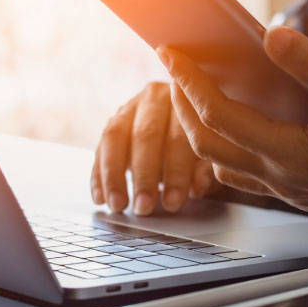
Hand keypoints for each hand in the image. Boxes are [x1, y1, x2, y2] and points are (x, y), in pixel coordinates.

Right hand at [90, 82, 218, 214]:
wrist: (181, 121)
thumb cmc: (199, 142)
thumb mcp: (209, 154)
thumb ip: (206, 170)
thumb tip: (198, 188)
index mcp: (185, 102)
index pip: (178, 137)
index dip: (175, 173)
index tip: (172, 203)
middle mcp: (153, 98)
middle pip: (145, 136)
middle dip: (144, 176)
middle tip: (144, 208)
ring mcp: (128, 109)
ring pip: (114, 139)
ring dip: (114, 176)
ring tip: (118, 206)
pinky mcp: (110, 124)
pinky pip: (99, 148)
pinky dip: (98, 175)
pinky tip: (100, 199)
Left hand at [158, 26, 307, 216]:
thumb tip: (272, 35)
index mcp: (294, 156)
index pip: (220, 118)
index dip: (190, 84)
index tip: (170, 55)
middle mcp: (282, 180)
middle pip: (206, 146)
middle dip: (182, 106)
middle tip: (172, 68)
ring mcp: (286, 191)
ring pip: (219, 164)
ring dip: (198, 129)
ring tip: (193, 91)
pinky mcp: (294, 192)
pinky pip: (241, 173)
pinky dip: (222, 146)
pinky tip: (231, 122)